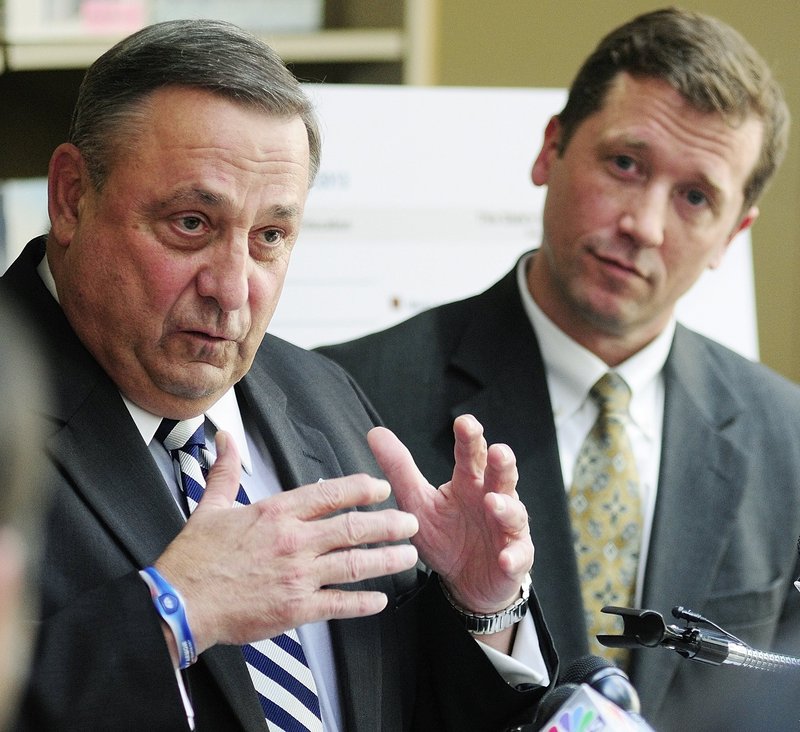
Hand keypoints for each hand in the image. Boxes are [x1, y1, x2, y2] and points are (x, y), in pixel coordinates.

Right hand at [155, 431, 418, 652]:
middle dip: (388, 524)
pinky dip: (362, 603)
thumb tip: (224, 437)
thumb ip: (225, 470)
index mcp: (276, 512)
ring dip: (386, 560)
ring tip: (408, 556)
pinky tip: (379, 600)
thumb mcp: (212, 506)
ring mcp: (297, 576)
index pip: (329, 493)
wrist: (179, 603)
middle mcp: (293, 541)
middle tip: (410, 522)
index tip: (381, 488)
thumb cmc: (196, 558)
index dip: (361, 489)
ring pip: (353, 564)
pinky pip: (338, 604)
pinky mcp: (295, 609)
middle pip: (352, 527)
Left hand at [368, 414, 531, 615]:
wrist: (465, 582)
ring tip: (493, 503)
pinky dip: (513, 557)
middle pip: (502, 475)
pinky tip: (505, 558)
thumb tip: (375, 433)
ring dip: (506, 507)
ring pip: (514, 512)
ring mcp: (507, 528)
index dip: (470, 438)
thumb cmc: (445, 536)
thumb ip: (399, 469)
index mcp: (469, 482)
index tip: (464, 423)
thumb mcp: (417, 502)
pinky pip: (517, 557)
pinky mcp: (514, 558)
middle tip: (497, 452)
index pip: (471, 454)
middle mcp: (493, 499)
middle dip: (502, 463)